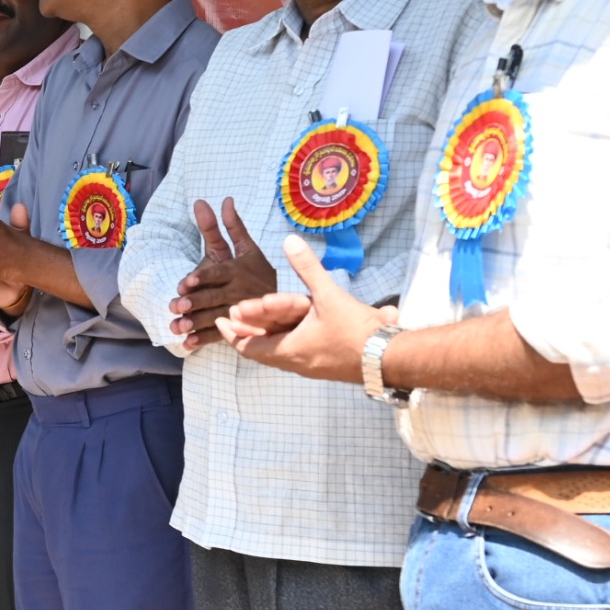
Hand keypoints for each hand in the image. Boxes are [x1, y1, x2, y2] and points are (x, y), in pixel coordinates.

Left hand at [170, 199, 277, 349]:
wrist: (284, 300)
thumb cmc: (257, 271)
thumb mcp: (247, 248)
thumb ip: (230, 227)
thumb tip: (223, 199)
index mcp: (238, 270)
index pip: (217, 274)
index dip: (201, 278)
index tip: (185, 283)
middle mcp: (238, 292)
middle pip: (213, 297)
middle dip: (194, 303)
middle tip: (175, 306)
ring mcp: (239, 312)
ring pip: (214, 318)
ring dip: (194, 323)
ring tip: (176, 327)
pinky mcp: (239, 329)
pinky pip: (221, 336)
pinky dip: (203, 340)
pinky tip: (187, 344)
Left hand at [215, 235, 386, 383]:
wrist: (389, 358)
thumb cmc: (356, 331)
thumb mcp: (327, 295)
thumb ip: (307, 267)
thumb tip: (288, 240)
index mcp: (288, 350)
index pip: (248, 346)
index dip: (231, 334)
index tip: (220, 320)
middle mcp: (295, 363)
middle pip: (260, 352)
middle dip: (245, 334)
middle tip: (232, 320)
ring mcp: (311, 368)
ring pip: (278, 355)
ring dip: (264, 339)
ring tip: (256, 324)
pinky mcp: (325, 367)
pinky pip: (294, 356)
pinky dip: (283, 343)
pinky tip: (291, 332)